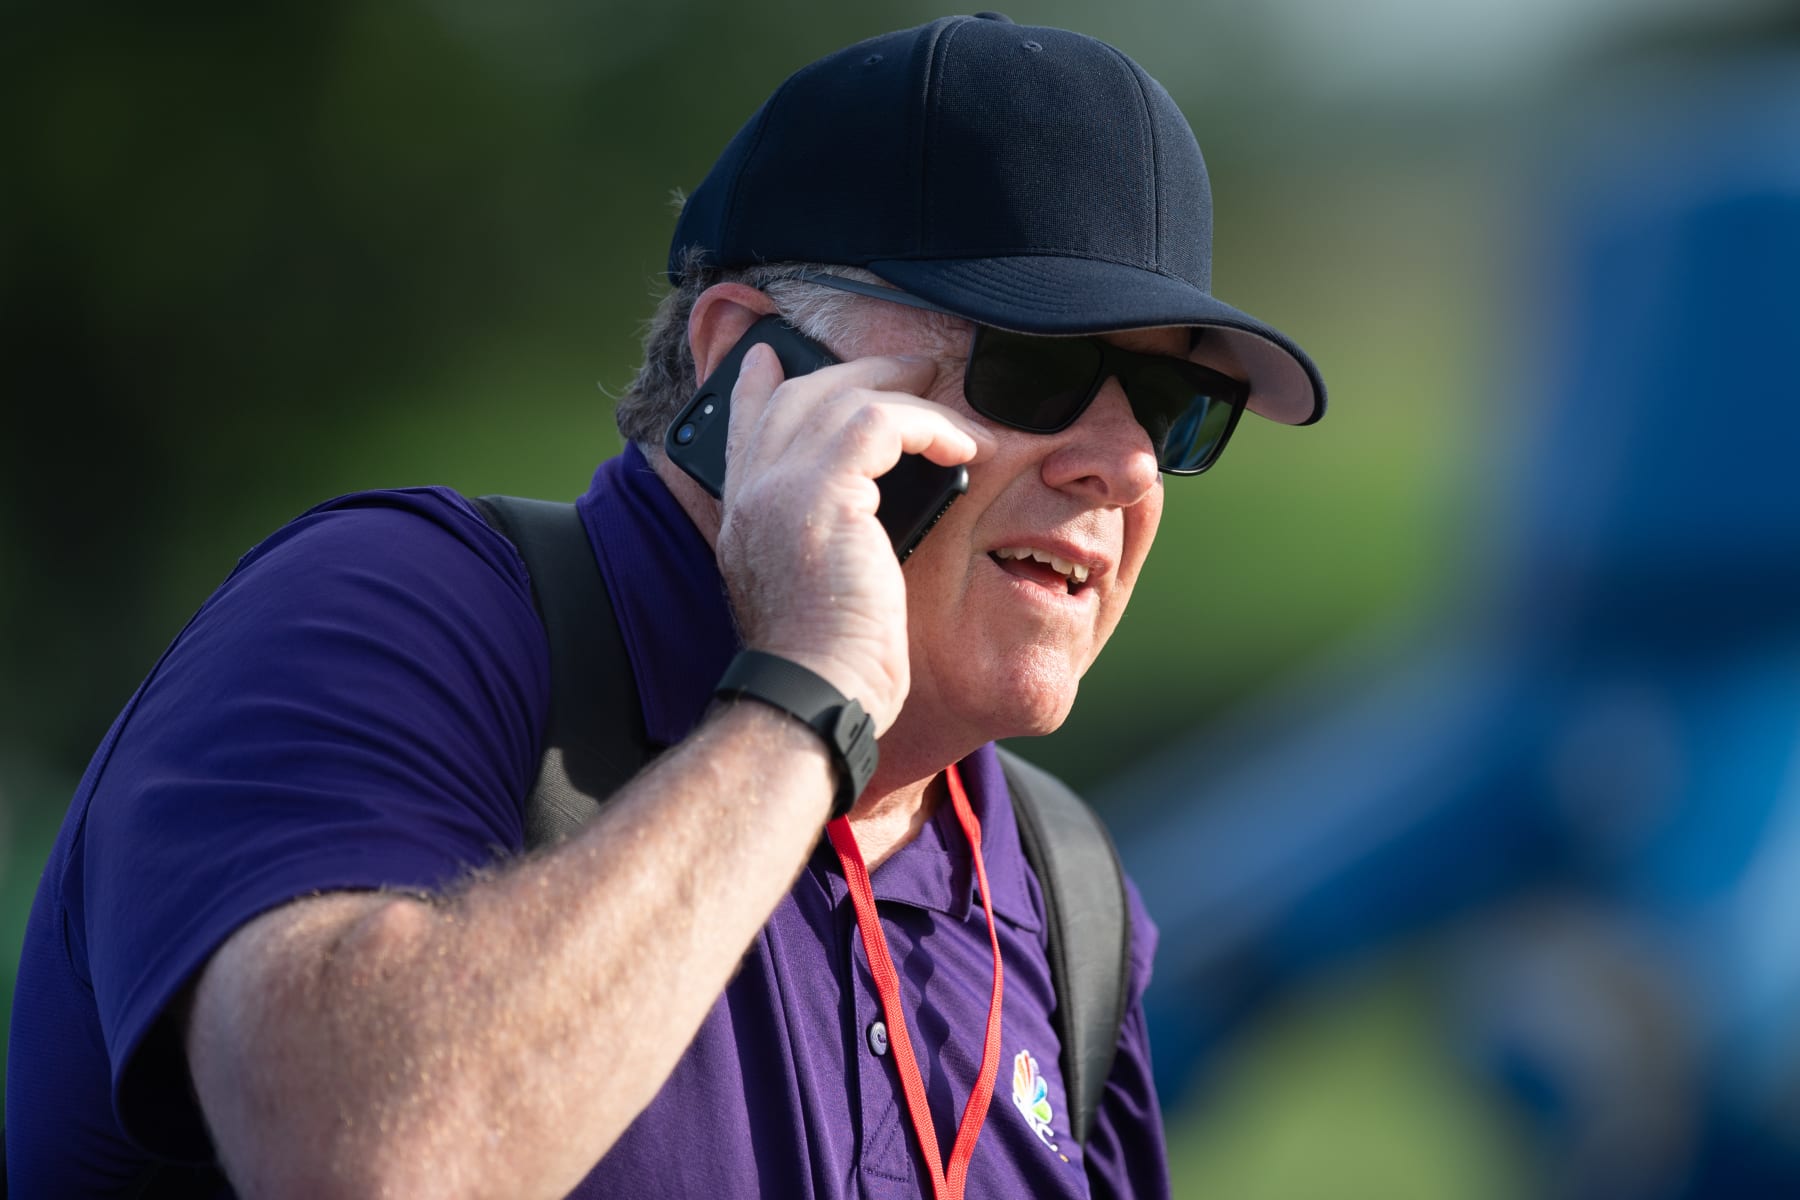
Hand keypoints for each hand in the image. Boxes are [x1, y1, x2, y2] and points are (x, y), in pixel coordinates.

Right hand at [715, 343, 992, 731]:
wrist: (815, 693)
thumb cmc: (831, 666)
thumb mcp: (820, 589)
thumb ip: (828, 539)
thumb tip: (872, 516)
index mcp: (745, 515)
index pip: (742, 425)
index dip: (757, 385)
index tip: (771, 358)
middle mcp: (753, 492)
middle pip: (798, 395)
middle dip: (859, 372)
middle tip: (912, 366)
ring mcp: (781, 486)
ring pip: (844, 397)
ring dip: (911, 398)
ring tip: (956, 414)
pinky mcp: (823, 491)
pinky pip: (882, 421)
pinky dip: (930, 426)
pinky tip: (965, 448)